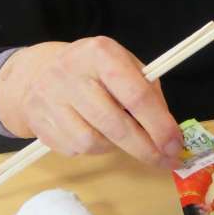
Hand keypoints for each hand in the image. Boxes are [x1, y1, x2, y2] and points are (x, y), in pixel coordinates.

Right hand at [0, 38, 183, 166]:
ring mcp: (50, 98)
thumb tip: (169, 134)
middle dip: (145, 148)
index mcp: (100, 53)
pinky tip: (96, 134)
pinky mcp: (37, 121)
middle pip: (115, 124)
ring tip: (121, 137)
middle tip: (165, 160)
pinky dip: (94, 149)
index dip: (160, 125)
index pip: (136, 95)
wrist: (38, 71)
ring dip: (115, 147)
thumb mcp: (125, 66)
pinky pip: (75, 149)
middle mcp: (71, 72)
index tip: (176, 145)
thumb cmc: (94, 70)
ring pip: (93, 142)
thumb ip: (148, 93)